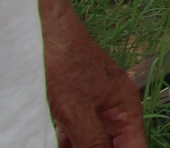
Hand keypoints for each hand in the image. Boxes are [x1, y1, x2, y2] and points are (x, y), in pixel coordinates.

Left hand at [42, 6, 146, 147]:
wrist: (44, 33)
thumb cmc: (64, 63)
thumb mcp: (78, 112)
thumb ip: (94, 142)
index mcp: (126, 108)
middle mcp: (114, 108)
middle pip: (114, 146)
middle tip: (77, 147)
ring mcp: (94, 106)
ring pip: (91, 142)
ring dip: (79, 147)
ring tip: (68, 143)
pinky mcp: (74, 105)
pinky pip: (75, 133)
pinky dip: (68, 143)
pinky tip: (57, 142)